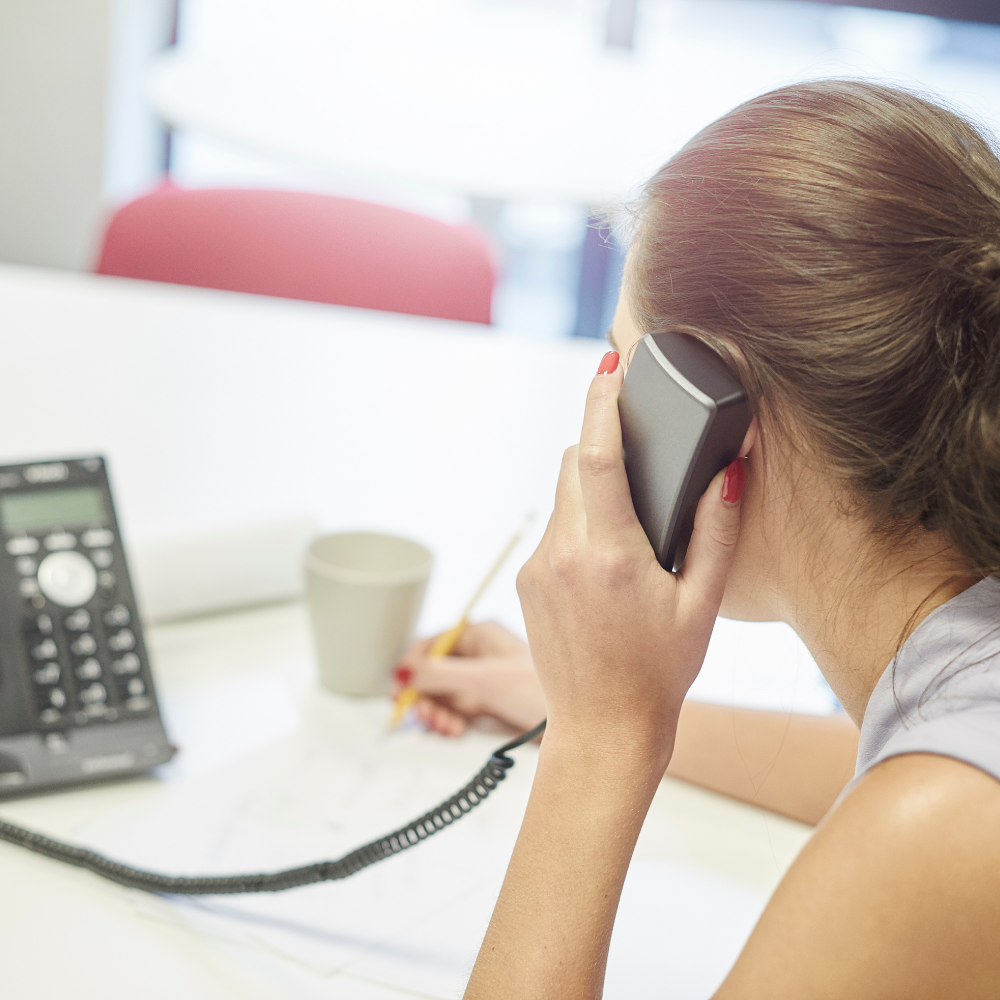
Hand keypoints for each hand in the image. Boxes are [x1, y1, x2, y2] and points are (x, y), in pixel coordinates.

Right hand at [392, 621, 545, 735]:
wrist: (582, 722)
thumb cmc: (544, 691)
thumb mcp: (485, 681)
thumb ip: (440, 675)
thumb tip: (402, 671)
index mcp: (479, 635)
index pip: (431, 645)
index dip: (411, 667)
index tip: (400, 690)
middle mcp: (479, 654)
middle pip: (432, 672)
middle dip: (424, 695)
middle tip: (425, 715)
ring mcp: (483, 680)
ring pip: (442, 695)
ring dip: (436, 712)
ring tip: (445, 726)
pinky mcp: (488, 704)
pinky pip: (456, 711)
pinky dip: (450, 722)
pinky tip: (456, 730)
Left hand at [515, 350, 749, 764]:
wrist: (603, 729)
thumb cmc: (659, 672)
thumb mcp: (703, 604)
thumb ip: (716, 531)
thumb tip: (727, 471)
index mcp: (609, 555)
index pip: (595, 455)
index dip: (601, 402)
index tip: (609, 365)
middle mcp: (562, 555)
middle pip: (572, 466)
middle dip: (600, 443)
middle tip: (635, 444)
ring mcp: (537, 569)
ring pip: (562, 498)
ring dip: (591, 489)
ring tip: (631, 523)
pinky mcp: (526, 582)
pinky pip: (553, 531)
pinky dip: (579, 525)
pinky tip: (607, 559)